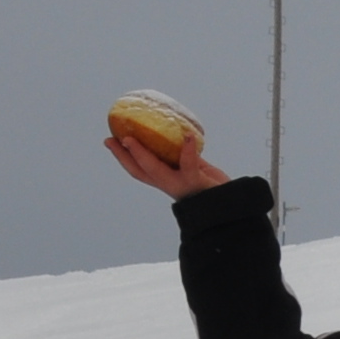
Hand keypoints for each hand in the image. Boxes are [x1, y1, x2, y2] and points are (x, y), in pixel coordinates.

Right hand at [104, 127, 230, 197]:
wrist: (229, 204)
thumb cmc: (213, 187)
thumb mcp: (194, 168)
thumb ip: (184, 156)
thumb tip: (179, 134)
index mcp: (166, 179)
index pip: (139, 168)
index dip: (123, 156)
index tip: (110, 141)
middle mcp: (168, 184)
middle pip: (139, 171)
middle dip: (123, 156)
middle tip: (112, 140)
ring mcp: (180, 184)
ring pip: (155, 170)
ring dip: (142, 154)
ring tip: (132, 138)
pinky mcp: (195, 182)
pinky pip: (189, 164)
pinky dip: (188, 149)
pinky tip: (188, 135)